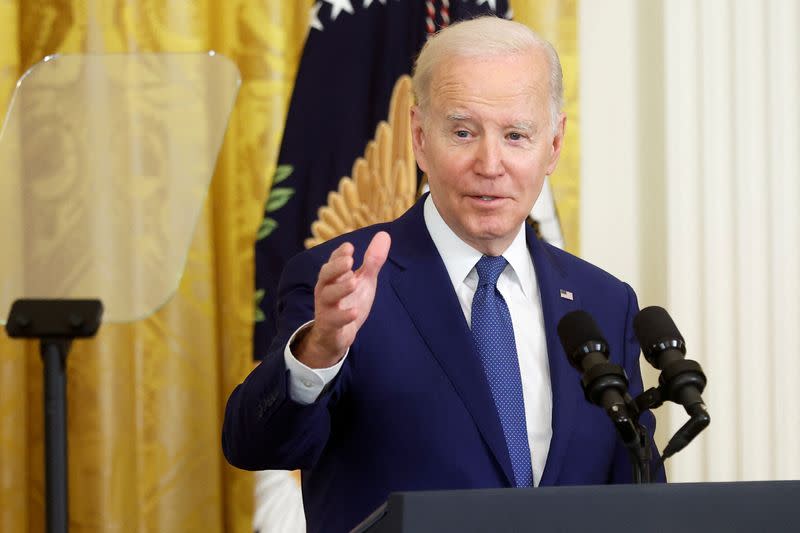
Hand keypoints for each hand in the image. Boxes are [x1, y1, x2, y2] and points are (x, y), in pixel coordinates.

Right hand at [295, 231, 390, 367]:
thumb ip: (372, 261)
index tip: (349, 247)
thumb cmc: (349, 302)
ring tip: (354, 282)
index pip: (333, 262)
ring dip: (340, 289)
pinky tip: (354, 312)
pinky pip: (333, 320)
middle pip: (325, 275)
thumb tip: (384, 235)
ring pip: (327, 296)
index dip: (339, 254)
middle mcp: (326, 290)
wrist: (336, 336)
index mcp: (333, 277)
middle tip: (350, 262)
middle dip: (336, 267)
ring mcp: (326, 308)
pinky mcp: (330, 326)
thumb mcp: (363, 280)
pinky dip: (343, 316)